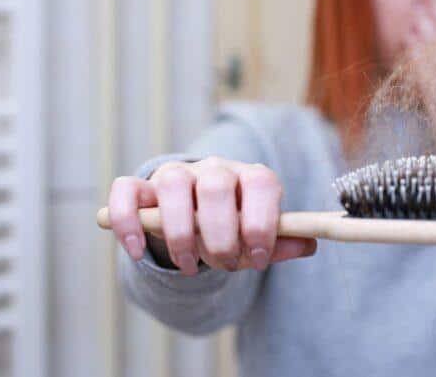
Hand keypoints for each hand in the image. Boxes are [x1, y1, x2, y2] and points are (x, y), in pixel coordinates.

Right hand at [106, 157, 316, 274]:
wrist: (194, 216)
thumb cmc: (233, 228)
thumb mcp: (257, 237)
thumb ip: (279, 242)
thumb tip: (309, 244)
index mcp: (250, 177)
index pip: (261, 183)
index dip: (261, 221)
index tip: (258, 257)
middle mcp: (214, 169)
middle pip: (216, 186)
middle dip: (221, 235)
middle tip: (225, 264)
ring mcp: (176, 175)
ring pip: (173, 186)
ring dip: (180, 233)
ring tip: (190, 265)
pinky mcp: (141, 186)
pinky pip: (126, 192)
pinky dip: (128, 222)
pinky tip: (137, 252)